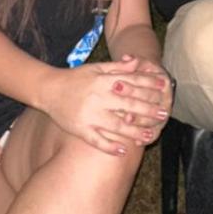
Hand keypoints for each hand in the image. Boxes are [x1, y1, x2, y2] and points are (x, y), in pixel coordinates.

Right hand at [40, 57, 169, 155]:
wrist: (49, 89)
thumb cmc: (76, 78)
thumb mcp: (96, 68)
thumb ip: (117, 67)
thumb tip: (137, 62)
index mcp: (102, 81)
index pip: (130, 82)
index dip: (148, 85)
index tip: (163, 88)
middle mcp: (97, 98)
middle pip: (127, 105)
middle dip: (147, 110)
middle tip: (163, 115)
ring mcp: (89, 115)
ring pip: (115, 125)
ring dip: (134, 132)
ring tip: (149, 136)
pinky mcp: (80, 129)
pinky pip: (97, 140)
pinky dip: (110, 146)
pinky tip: (123, 151)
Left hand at [116, 54, 173, 134]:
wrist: (148, 85)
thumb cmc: (140, 74)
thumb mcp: (139, 65)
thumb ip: (135, 62)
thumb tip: (127, 58)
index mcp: (163, 81)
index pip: (146, 84)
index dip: (131, 85)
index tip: (115, 85)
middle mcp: (166, 97)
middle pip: (151, 102)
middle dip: (135, 105)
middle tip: (122, 111)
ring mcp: (163, 113)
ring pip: (154, 121)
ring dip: (141, 122)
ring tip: (127, 122)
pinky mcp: (159, 126)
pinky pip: (154, 134)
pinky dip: (146, 138)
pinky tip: (136, 142)